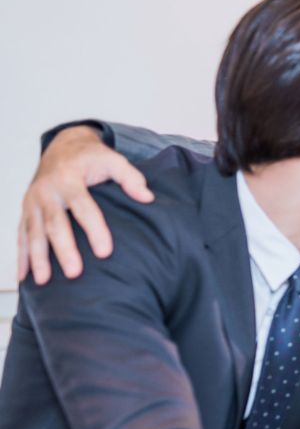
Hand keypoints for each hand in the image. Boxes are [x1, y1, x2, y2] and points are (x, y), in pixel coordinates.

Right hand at [18, 125, 153, 284]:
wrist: (62, 147)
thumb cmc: (92, 158)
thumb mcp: (113, 159)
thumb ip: (130, 177)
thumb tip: (147, 197)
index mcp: (69, 179)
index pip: (83, 207)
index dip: (94, 229)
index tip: (105, 252)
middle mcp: (47, 191)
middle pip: (55, 224)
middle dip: (64, 249)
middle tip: (75, 273)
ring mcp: (33, 202)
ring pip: (34, 232)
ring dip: (38, 258)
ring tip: (45, 281)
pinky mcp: (26, 210)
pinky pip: (22, 234)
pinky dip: (22, 256)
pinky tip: (24, 276)